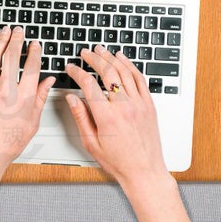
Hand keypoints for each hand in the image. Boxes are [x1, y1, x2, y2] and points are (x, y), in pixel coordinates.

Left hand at [0, 25, 54, 189]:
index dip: (34, 52)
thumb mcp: (31, 124)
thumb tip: (48, 81)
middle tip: (19, 31)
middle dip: (17, 40)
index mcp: (24, 99)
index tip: (35, 44)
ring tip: (5, 32)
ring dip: (1, 42)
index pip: (31, 67)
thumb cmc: (6, 144)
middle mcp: (6, 91)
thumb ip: (40, 99)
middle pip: (12, 56)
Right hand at [64, 46, 169, 193]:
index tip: (71, 68)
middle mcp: (124, 107)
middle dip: (94, 59)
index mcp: (107, 117)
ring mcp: (139, 104)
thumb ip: (81, 118)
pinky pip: (139, 79)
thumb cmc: (119, 162)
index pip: (89, 85)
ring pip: (124, 72)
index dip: (77, 73)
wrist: (144, 171)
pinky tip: (122, 59)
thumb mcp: (91, 143)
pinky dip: (130, 66)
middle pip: (107, 72)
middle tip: (85, 53)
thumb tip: (72, 99)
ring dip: (111, 58)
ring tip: (101, 50)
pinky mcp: (149, 105)